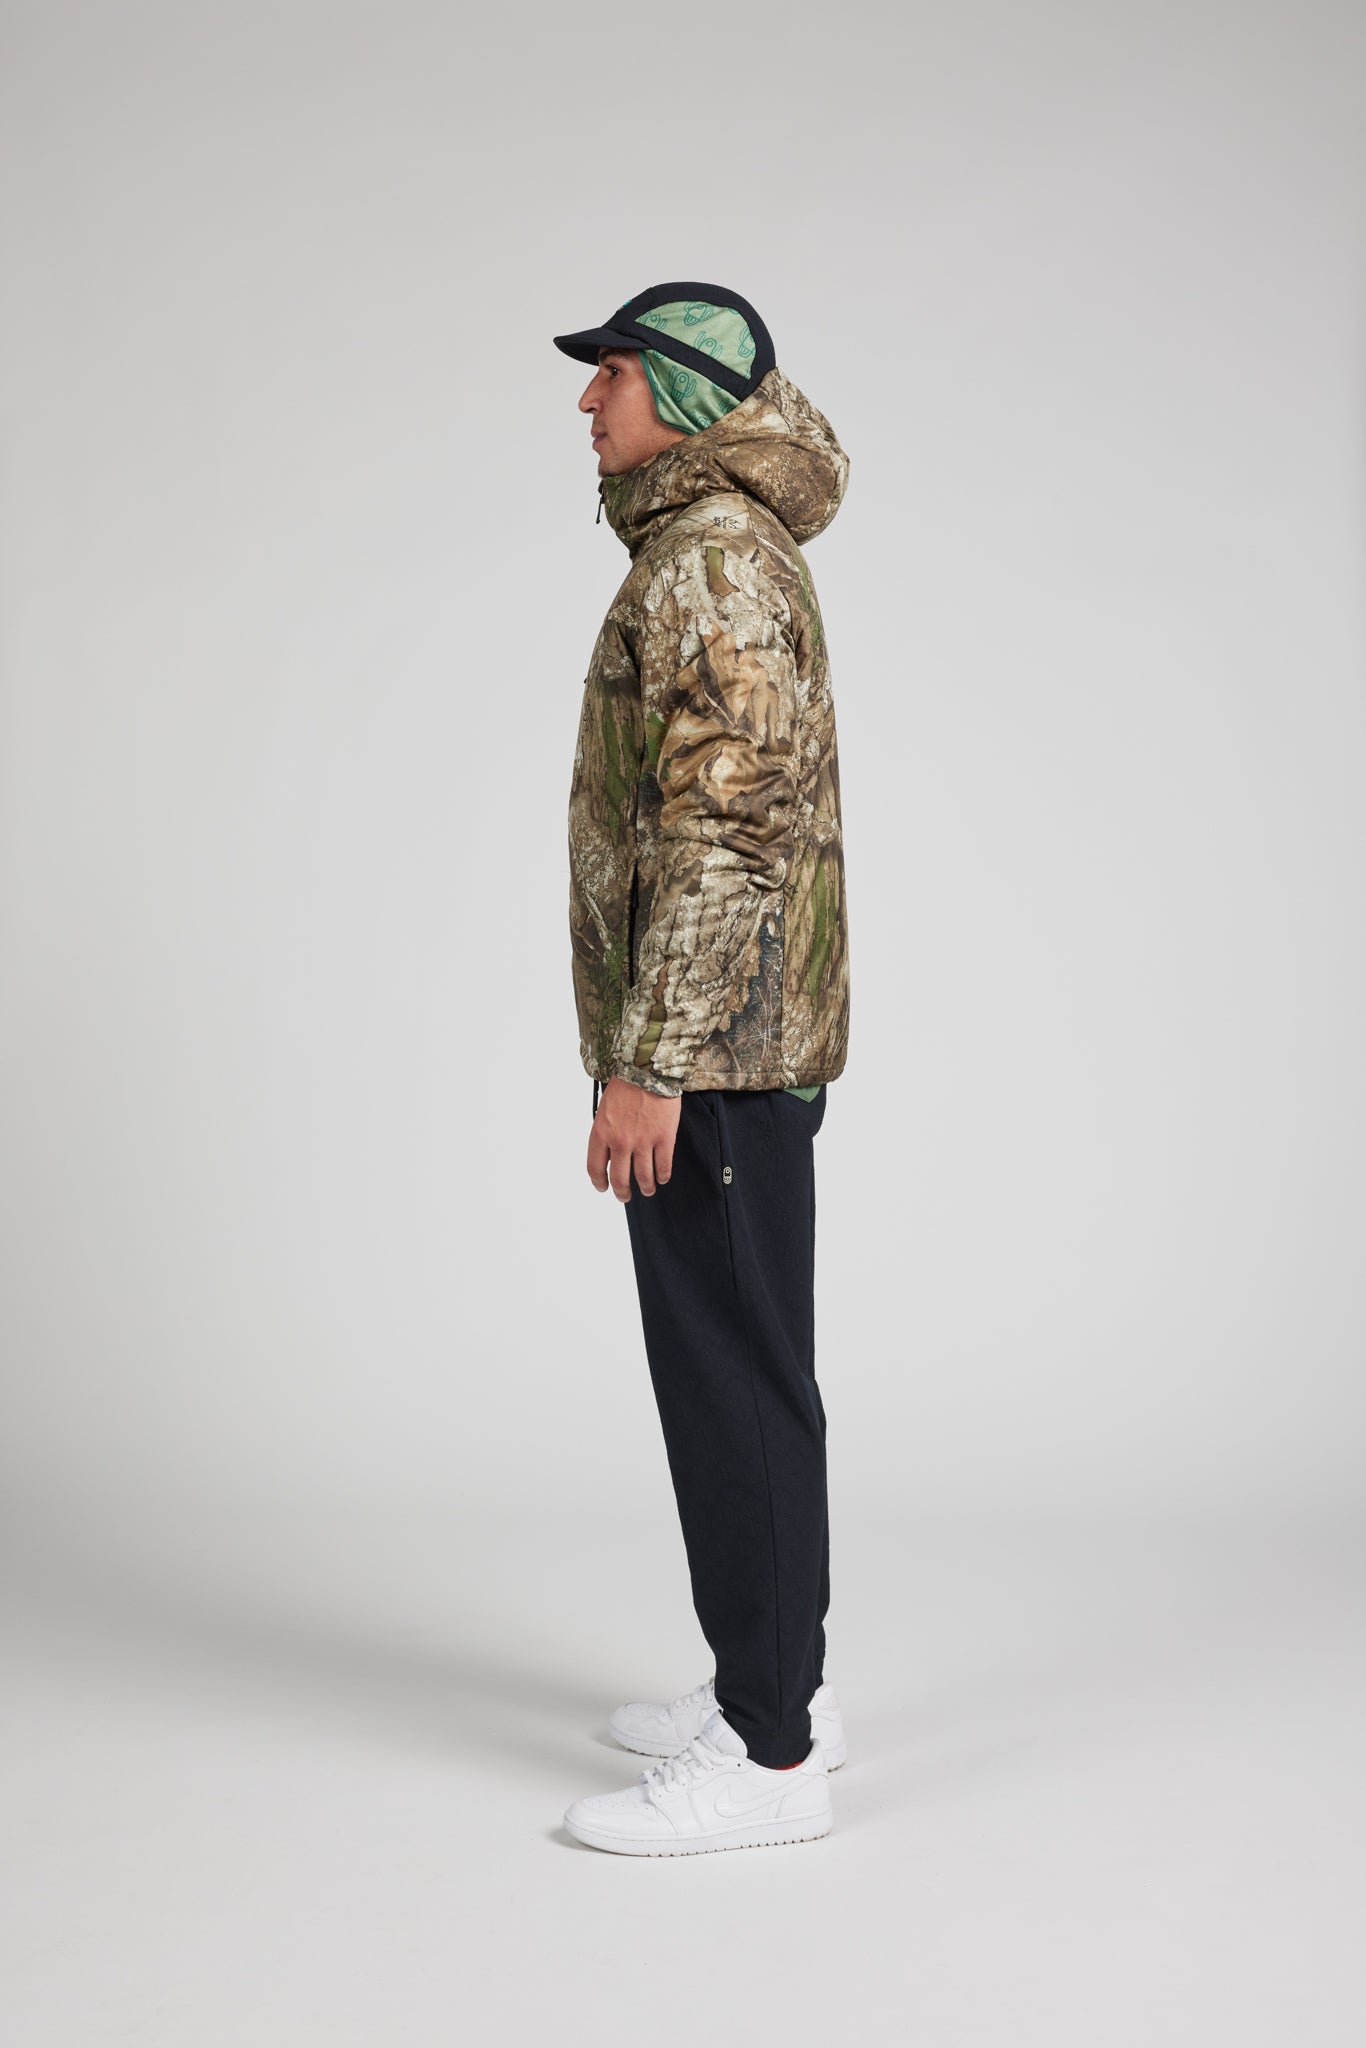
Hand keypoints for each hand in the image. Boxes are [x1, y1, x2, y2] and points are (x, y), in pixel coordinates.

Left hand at [588, 1076, 681, 1201]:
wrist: (647, 1070)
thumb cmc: (625, 1086)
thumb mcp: (605, 1110)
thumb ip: (606, 1133)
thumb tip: (611, 1154)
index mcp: (601, 1134)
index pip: (595, 1168)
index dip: (599, 1182)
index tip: (603, 1187)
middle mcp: (620, 1142)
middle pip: (620, 1179)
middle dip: (622, 1192)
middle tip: (625, 1196)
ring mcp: (643, 1142)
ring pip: (643, 1177)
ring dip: (646, 1188)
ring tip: (647, 1190)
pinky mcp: (663, 1138)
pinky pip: (663, 1166)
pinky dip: (662, 1176)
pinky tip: (662, 1178)